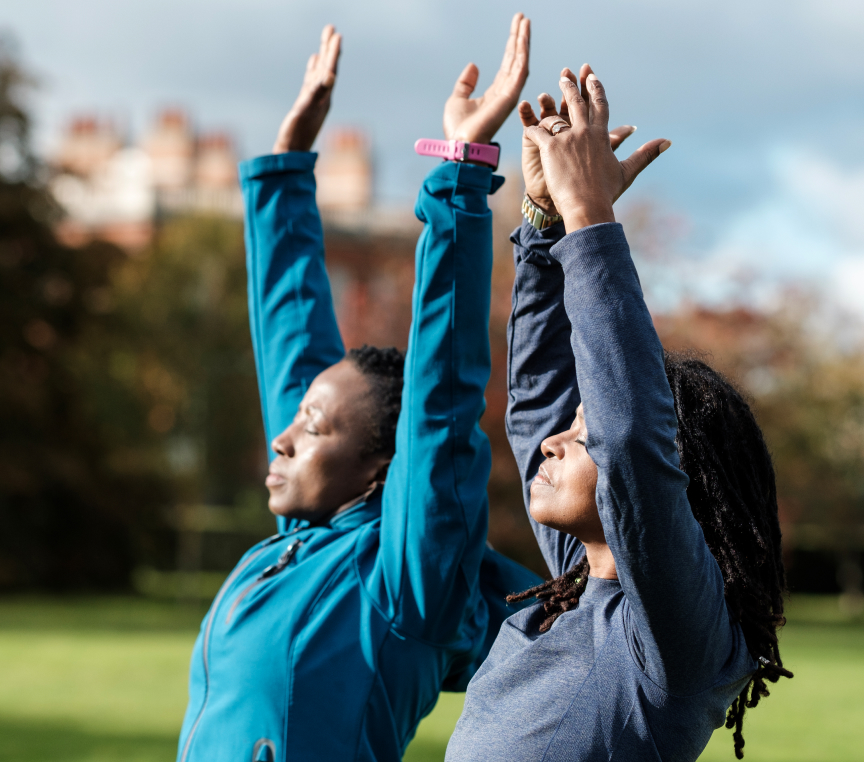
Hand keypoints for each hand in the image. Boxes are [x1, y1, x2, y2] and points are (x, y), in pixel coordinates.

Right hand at [273, 25, 341, 152]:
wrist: (292, 153)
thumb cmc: (297, 134)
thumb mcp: (306, 111)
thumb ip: (317, 93)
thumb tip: (331, 77)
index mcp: (324, 96)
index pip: (330, 69)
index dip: (333, 52)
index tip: (337, 34)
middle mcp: (322, 96)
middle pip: (328, 67)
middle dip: (329, 47)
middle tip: (331, 27)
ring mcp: (314, 98)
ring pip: (321, 71)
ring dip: (323, 54)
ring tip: (326, 38)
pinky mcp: (306, 102)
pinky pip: (312, 80)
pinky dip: (314, 68)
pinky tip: (313, 60)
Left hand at [443, 13, 529, 144]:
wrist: (461, 145)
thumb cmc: (458, 129)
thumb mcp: (457, 99)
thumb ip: (466, 83)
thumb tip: (474, 65)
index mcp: (494, 93)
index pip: (506, 64)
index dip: (511, 46)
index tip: (516, 27)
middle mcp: (504, 92)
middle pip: (515, 59)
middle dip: (519, 38)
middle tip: (523, 18)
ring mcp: (509, 94)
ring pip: (519, 62)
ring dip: (523, 41)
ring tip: (525, 22)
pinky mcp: (509, 97)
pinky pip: (519, 71)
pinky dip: (522, 54)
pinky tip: (523, 38)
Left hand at [518, 67, 636, 215]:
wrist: (588, 207)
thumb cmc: (606, 193)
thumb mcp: (627, 171)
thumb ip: (646, 154)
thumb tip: (667, 142)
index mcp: (602, 136)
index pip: (600, 106)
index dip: (595, 90)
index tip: (592, 76)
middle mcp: (585, 132)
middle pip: (577, 103)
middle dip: (572, 86)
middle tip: (566, 74)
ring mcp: (567, 139)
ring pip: (555, 114)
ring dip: (550, 101)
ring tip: (544, 93)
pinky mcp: (550, 149)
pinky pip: (537, 132)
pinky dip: (532, 126)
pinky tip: (527, 119)